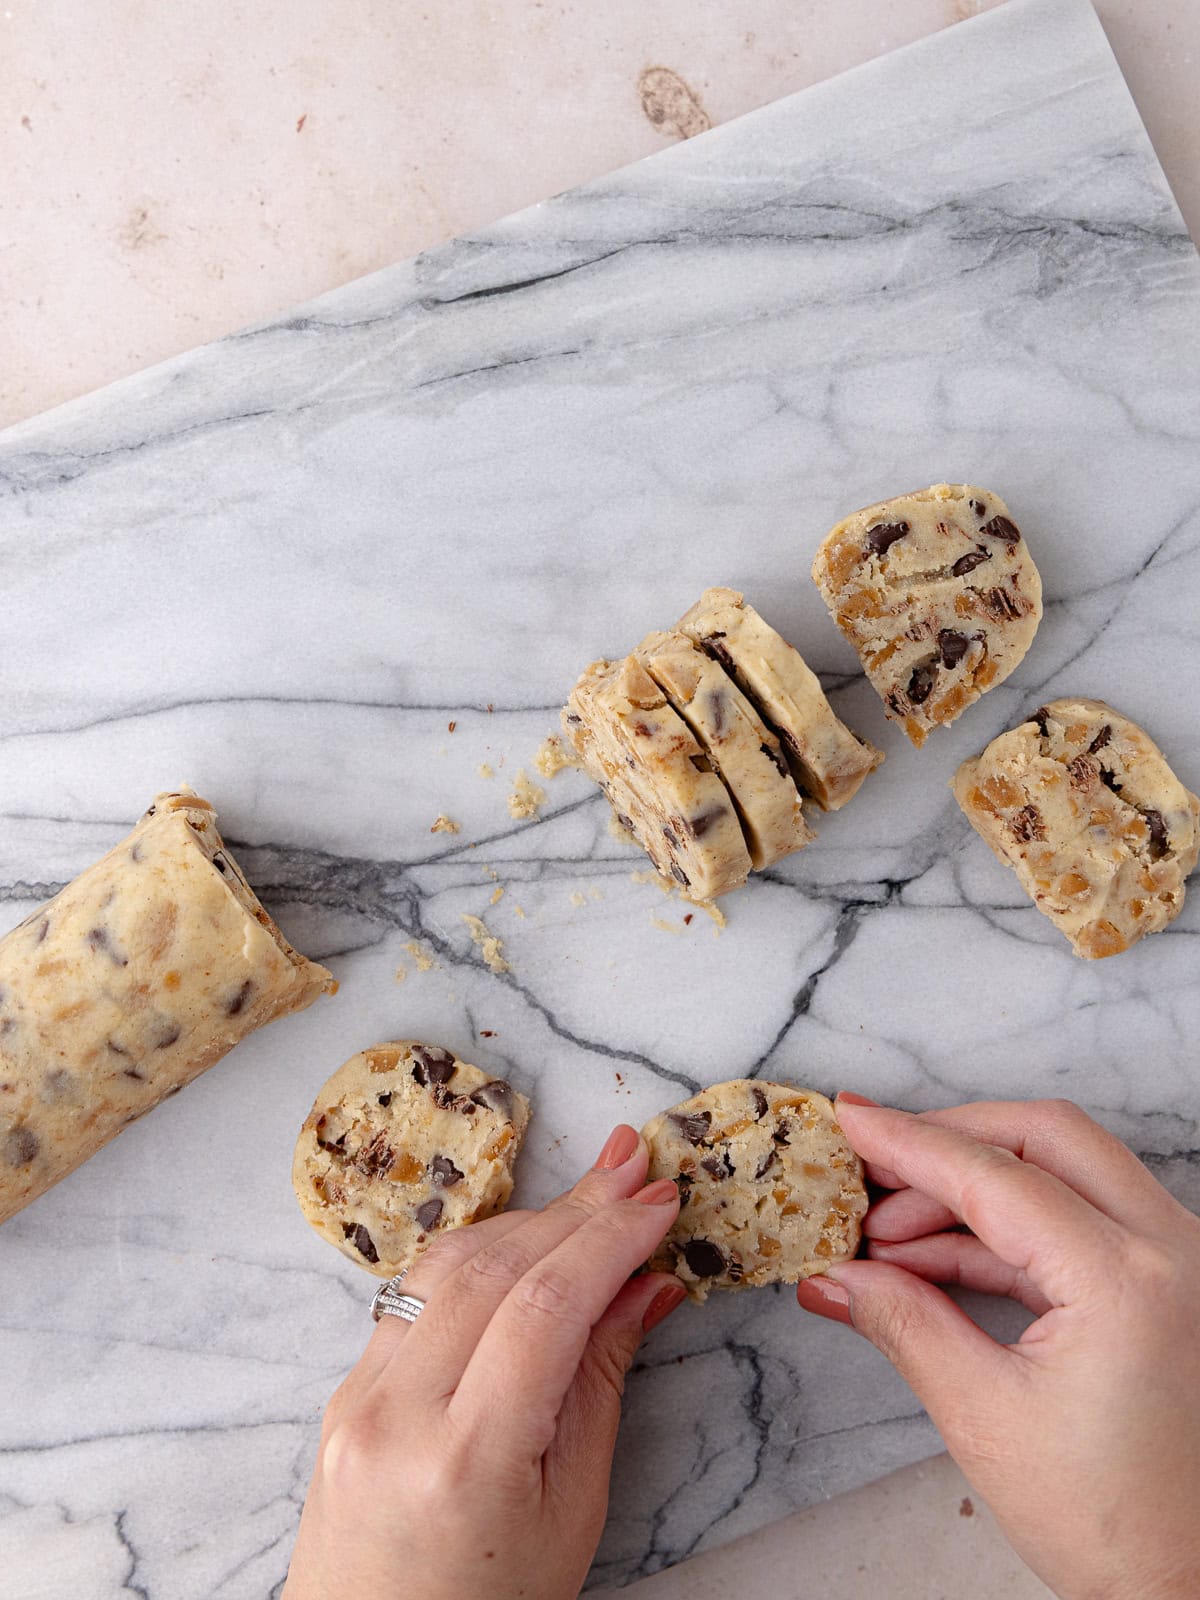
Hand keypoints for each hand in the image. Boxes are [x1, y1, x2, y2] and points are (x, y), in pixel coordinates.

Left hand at [283, 1125, 683, 1599]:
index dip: (609, 1240)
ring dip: (528, 1220)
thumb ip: (601, 1384)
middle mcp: (396, 1414)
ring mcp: (357, 1396)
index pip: (545, 1307)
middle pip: (496, 1269)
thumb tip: (644, 1284)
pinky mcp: (344, 1388)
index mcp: (465, 1460)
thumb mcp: (572, 1510)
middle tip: (633, 1168)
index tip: (658, 1199)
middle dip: (575, 1210)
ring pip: (448, 1265)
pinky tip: (527, 1240)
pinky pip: (414, 1295)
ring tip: (593, 1193)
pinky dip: (479, 1256)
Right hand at [797, 1096, 1199, 1599]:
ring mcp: (1178, 1261)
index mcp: (1127, 1281)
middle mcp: (1170, 1250)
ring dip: (970, 1187)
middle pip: (1043, 1138)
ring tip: (885, 1234)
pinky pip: (1076, 1217)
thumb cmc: (1114, 1523)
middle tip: (870, 1161)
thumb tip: (836, 1273)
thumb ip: (903, 1324)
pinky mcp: (1167, 1281)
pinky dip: (1003, 1225)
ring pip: (1064, 1168)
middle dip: (947, 1141)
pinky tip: (932, 1256)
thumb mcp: (984, 1417)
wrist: (1190, 1586)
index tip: (849, 1118)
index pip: (996, 1177)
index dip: (909, 1142)